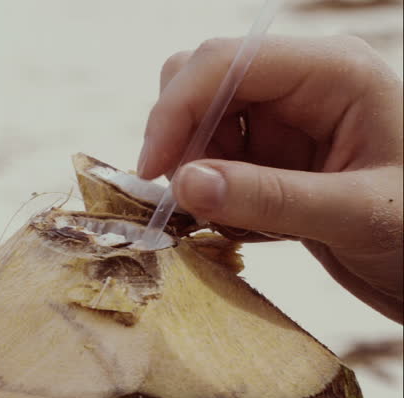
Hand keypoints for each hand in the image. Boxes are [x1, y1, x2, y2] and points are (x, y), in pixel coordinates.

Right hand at [138, 35, 402, 322]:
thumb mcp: (354, 216)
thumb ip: (269, 199)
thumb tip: (183, 183)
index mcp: (334, 73)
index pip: (226, 62)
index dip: (176, 110)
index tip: (152, 171)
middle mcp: (304, 84)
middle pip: (200, 80)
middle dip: (181, 140)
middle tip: (190, 200)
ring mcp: (285, 118)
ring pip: (197, 122)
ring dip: (192, 172)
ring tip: (230, 222)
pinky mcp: (272, 155)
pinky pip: (210, 159)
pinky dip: (207, 194)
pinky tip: (243, 226)